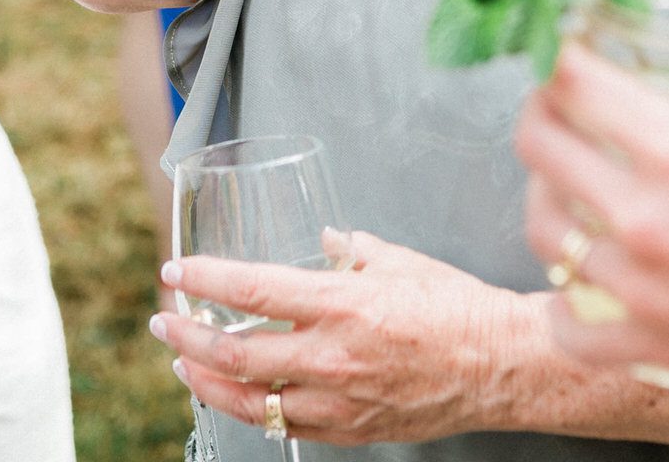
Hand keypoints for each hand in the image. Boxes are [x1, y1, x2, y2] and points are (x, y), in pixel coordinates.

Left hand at [153, 229, 520, 445]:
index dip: (205, 279)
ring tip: (185, 362)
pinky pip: (285, 425)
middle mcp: (333, 354)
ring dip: (207, 379)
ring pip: (250, 398)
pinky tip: (238, 394)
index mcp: (343, 302)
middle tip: (166, 321)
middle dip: (187, 335)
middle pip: (234, 351)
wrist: (502, 365)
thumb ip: (352, 250)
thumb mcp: (400, 261)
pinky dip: (252, 408)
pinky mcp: (350, 429)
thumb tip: (324, 239)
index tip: (177, 270)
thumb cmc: (457, 309)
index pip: (252, 289)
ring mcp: (339, 399)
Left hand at [513, 44, 668, 436]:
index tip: (561, 48)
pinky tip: (574, 293)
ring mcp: (642, 284)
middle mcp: (647, 212)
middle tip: (553, 108)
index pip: (575, 79)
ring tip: (559, 189)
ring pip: (543, 231)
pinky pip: (571, 330)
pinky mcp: (653, 343)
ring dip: (544, 201)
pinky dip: (563, 310)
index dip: (556, 54)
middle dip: (539, 115)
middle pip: (540, 145)